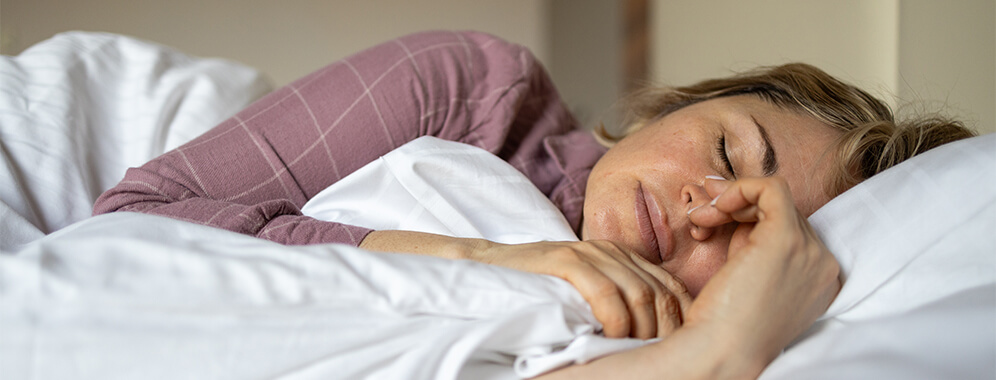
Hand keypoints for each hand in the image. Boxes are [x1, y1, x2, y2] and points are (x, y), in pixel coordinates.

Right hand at [472, 240, 691, 338]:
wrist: (489, 268)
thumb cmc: (539, 291)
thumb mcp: (588, 295)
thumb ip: (619, 302)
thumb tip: (653, 341)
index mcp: (624, 258)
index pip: (673, 288)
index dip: (681, 322)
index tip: (674, 350)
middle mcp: (613, 251)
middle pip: (661, 294)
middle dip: (664, 332)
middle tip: (654, 359)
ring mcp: (590, 253)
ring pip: (639, 294)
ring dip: (640, 331)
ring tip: (630, 354)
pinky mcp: (567, 260)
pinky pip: (607, 293)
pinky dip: (615, 322)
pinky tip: (609, 338)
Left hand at [687, 176, 840, 369]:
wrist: (721, 351)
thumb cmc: (724, 324)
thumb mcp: (746, 277)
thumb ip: (749, 243)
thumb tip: (728, 199)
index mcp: (818, 279)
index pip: (787, 229)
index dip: (747, 219)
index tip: (713, 218)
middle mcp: (823, 265)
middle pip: (779, 213)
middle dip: (734, 207)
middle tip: (700, 216)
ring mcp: (810, 251)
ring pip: (773, 197)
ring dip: (729, 200)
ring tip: (699, 219)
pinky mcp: (786, 240)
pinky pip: (769, 188)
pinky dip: (738, 188)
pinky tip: (714, 208)